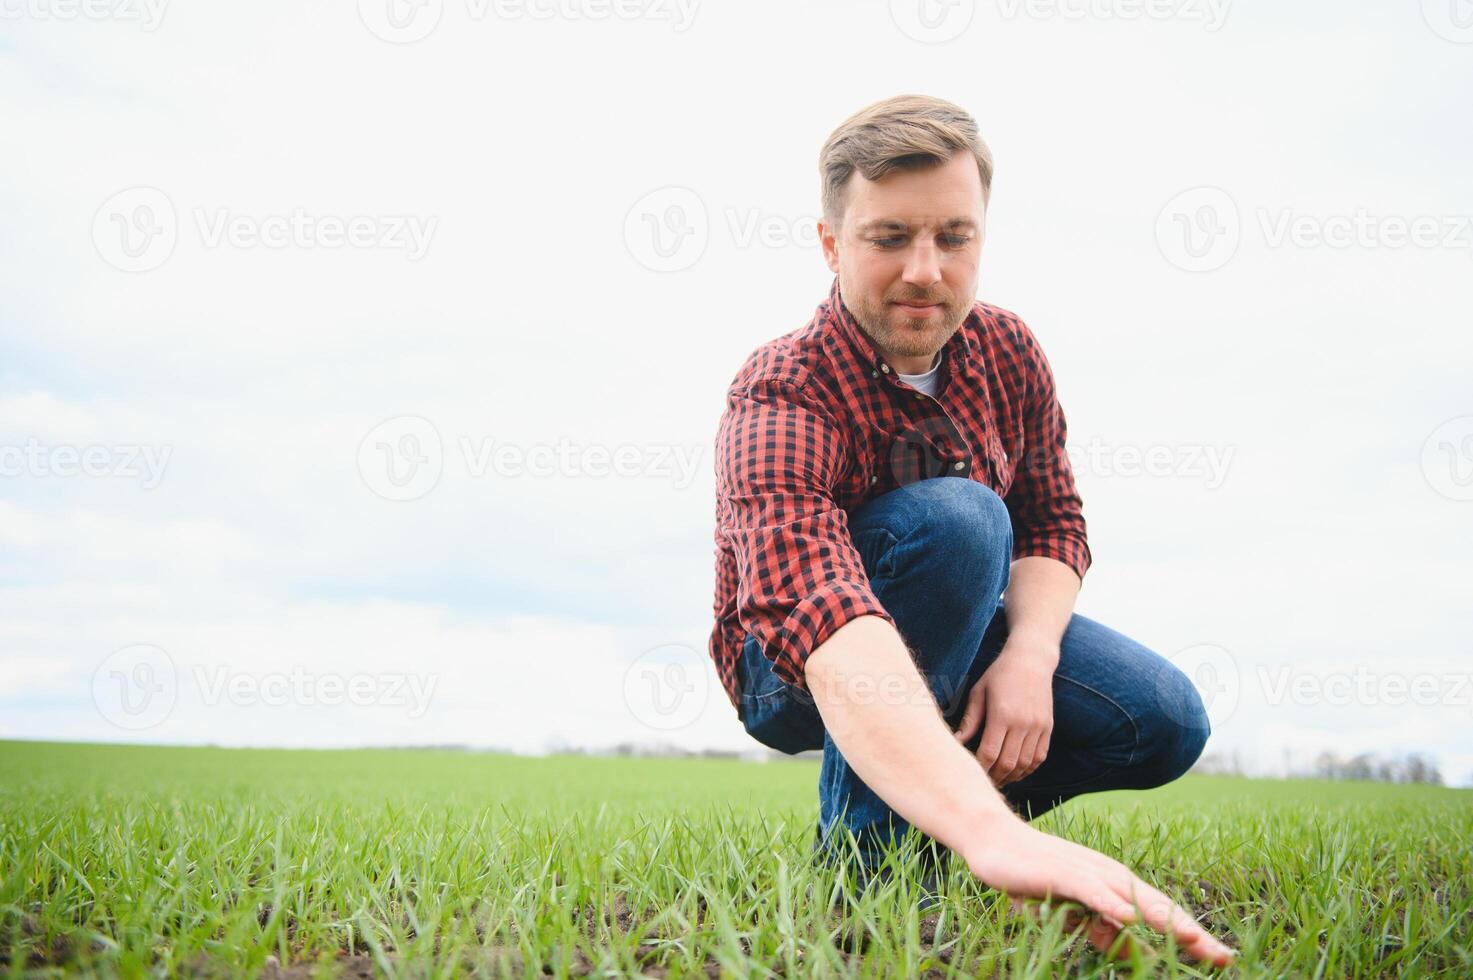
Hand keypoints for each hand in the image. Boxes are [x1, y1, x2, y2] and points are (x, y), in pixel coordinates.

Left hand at [954, 636, 1055, 786]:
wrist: (1031, 660)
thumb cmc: (999, 675)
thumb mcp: (978, 692)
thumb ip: (969, 720)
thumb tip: (956, 742)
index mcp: (1002, 714)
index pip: (989, 753)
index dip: (979, 768)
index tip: (971, 772)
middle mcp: (1023, 723)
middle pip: (1008, 763)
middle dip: (994, 777)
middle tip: (983, 782)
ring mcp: (1038, 726)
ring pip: (1024, 764)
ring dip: (1011, 776)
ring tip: (999, 779)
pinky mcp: (1048, 727)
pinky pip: (1039, 757)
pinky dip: (1028, 769)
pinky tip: (1016, 771)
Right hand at [963, 817, 1235, 966]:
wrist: (995, 839)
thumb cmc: (1035, 875)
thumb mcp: (1074, 908)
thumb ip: (1102, 926)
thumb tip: (1128, 949)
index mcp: (1116, 884)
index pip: (1162, 912)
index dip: (1192, 934)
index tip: (1223, 956)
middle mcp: (1110, 876)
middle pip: (1158, 907)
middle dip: (1191, 932)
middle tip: (1224, 956)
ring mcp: (1089, 873)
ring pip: (1134, 900)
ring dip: (1164, 920)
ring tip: (1194, 939)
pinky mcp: (1064, 875)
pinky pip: (1093, 893)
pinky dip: (1113, 906)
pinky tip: (1131, 919)